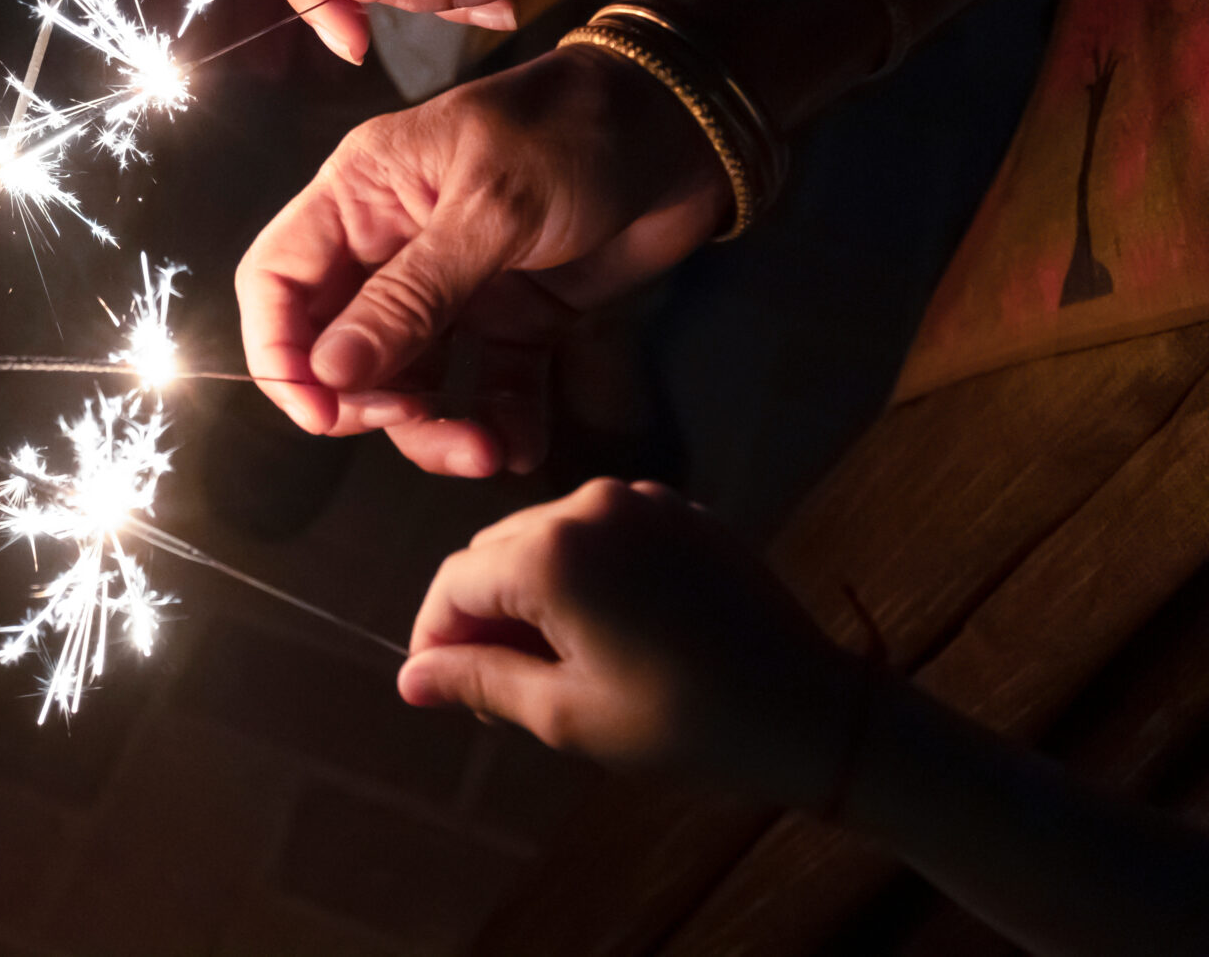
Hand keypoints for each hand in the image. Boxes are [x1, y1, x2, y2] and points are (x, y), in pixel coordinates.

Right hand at [234, 46, 727, 475]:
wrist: (689, 128)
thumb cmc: (576, 135)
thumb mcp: (491, 210)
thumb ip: (411, 296)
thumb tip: (327, 376)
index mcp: (360, 194)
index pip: (276, 280)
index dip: (280, 351)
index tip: (321, 414)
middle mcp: (392, 243)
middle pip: (336, 344)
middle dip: (364, 400)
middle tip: (413, 419)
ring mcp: (452, 286)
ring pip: (406, 379)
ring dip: (435, 428)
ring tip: (487, 452)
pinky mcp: (514, 319)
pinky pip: (483, 387)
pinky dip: (496, 423)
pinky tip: (521, 446)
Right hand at [399, 479, 859, 805]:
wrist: (813, 712)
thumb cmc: (687, 723)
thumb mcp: (568, 715)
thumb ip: (479, 681)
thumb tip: (411, 679)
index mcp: (553, 553)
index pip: (455, 583)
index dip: (434, 637)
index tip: (437, 686)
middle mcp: (589, 505)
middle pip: (495, 552)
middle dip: (483, 615)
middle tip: (497, 688)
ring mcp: (640, 500)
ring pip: (544, 537)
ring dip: (532, 593)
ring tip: (555, 664)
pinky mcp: (680, 510)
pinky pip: (601, 532)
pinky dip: (585, 573)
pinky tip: (607, 631)